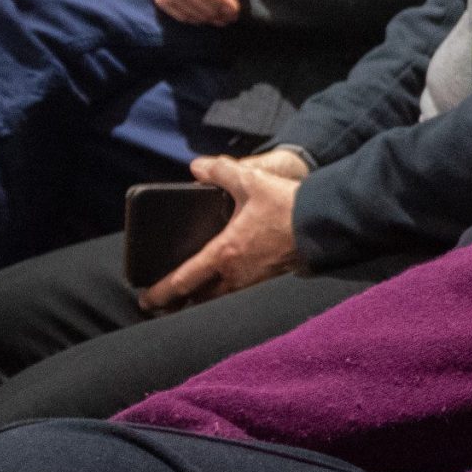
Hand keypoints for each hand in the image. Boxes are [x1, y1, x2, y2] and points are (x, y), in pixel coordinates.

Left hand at [139, 152, 307, 314]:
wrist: (325, 223)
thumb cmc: (287, 205)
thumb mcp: (251, 180)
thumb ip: (220, 171)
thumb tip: (197, 167)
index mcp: (225, 253)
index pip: (184, 280)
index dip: (162, 292)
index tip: (146, 301)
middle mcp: (236, 274)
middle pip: (201, 298)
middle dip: (182, 302)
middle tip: (167, 304)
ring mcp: (255, 280)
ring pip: (221, 297)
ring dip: (205, 298)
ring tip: (195, 296)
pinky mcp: (271, 278)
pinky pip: (241, 291)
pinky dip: (227, 291)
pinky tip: (229, 281)